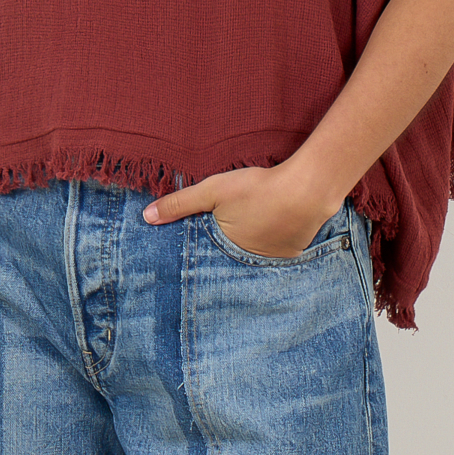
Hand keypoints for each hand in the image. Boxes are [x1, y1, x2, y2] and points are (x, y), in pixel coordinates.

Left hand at [142, 161, 342, 257]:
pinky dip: (268, 243)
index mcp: (225, 252)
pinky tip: (269, 229)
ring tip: (244, 234)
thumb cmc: (257, 189)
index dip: (197, 255)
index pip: (205, 260)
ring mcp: (271, 262)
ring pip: (252, 257)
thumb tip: (146, 217)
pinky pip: (273, 253)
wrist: (306, 190)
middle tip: (220, 243)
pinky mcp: (291, 254)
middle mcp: (248, 265)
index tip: (187, 257)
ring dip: (247, 248)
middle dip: (221, 255)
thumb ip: (180, 203)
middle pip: (228, 260)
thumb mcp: (213, 191)